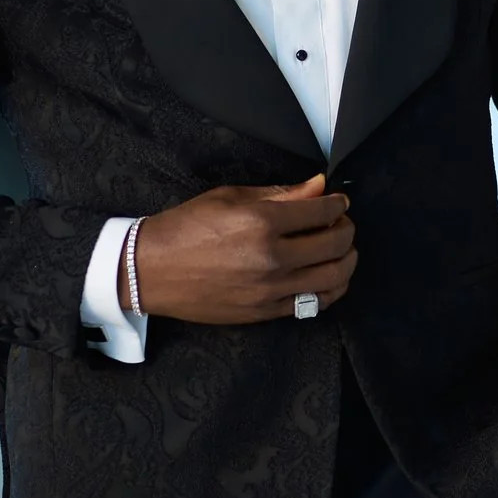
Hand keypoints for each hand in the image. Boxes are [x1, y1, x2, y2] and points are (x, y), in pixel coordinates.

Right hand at [131, 174, 355, 323]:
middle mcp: (271, 258)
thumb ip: (281, 193)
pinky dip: (331, 289)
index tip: (338, 201)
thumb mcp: (231, 197)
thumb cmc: (186, 229)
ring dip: (347, 260)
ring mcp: (271, 289)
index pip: (323, 212)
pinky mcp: (266, 311)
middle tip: (341, 223)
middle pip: (335, 244)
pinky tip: (328, 277)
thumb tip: (318, 186)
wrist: (151, 270)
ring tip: (341, 250)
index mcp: (262, 222)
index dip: (338, 204)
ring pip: (334, 278)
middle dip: (346, 229)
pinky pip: (314, 304)